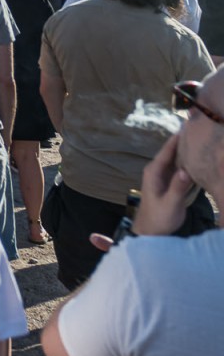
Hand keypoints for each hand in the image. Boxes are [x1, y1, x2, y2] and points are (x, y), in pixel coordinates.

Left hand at [90, 130, 196, 248]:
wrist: (151, 232)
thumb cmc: (158, 218)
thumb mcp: (170, 204)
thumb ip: (177, 188)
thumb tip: (186, 171)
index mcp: (154, 171)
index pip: (167, 150)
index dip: (177, 137)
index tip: (189, 124)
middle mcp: (158, 169)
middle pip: (173, 150)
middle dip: (185, 140)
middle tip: (202, 129)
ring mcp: (164, 175)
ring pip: (178, 158)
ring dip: (189, 149)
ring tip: (204, 139)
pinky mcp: (170, 181)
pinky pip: (181, 166)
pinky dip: (190, 160)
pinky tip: (201, 157)